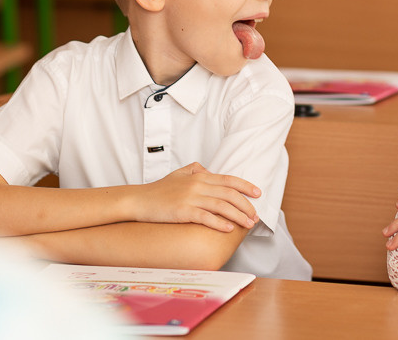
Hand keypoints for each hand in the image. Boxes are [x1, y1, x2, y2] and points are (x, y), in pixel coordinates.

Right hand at [134, 162, 260, 231]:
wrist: (138, 200)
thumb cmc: (159, 189)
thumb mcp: (178, 174)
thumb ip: (195, 169)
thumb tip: (208, 169)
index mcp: (199, 176)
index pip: (228, 180)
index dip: (246, 186)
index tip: (258, 194)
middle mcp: (197, 185)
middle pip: (229, 194)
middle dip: (246, 205)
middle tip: (255, 216)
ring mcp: (190, 198)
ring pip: (221, 206)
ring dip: (238, 216)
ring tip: (248, 224)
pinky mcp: (182, 211)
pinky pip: (205, 217)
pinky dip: (219, 223)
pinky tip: (228, 229)